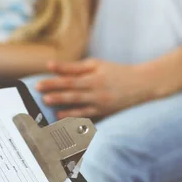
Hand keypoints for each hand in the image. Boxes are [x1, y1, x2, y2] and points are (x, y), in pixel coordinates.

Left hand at [35, 59, 154, 118]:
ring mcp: (101, 103)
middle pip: (72, 91)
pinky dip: (73, 117)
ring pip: (78, 104)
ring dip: (61, 104)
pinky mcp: (104, 112)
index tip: (39, 83)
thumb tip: (51, 65)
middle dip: (54, 92)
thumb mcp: (96, 65)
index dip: (53, 81)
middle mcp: (97, 91)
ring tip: (47, 102)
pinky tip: (60, 116)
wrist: (142, 85)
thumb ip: (73, 67)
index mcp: (94, 77)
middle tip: (38, 92)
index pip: (70, 79)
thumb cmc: (115, 72)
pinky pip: (86, 116)